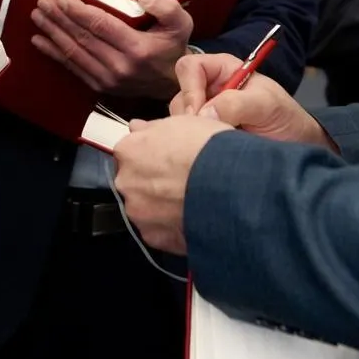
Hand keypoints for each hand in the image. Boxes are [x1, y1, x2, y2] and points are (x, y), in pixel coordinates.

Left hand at [32, 0, 191, 98]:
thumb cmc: (173, 45)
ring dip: (53, 33)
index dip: (79, 11)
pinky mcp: (100, 87)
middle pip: (83, 38)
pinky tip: (41, 41)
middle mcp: (120, 67)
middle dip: (59, 19)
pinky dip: (54, 53)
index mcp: (138, 48)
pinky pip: (73, 67)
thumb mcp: (178, 19)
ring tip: (38, 16)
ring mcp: (108, 80)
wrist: (173, 83)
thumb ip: (157, 0)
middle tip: (43, 2)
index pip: (101, 26)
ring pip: (74, 53)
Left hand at [111, 115, 233, 254]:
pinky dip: (171, 226)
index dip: (150, 155)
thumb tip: (138, 127)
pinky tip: (191, 216)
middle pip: (134, 181)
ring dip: (161, 205)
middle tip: (180, 180)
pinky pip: (159, 230)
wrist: (232, 185)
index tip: (165, 159)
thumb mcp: (182, 122)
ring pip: (145, 208)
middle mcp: (126, 182)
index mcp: (129, 151)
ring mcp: (138, 212)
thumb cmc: (209, 149)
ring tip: (190, 200)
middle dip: (152, 182)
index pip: (130, 153)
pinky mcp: (154, 236)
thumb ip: (152, 128)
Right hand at [171, 53, 334, 149]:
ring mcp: (205, 113)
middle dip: (189, 116)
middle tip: (207, 134)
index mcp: (223, 70)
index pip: (190, 68)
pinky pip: (186, 138)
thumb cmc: (285, 118)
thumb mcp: (266, 105)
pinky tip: (210, 153)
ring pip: (180, 120)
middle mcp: (209, 88)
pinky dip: (193, 146)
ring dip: (193, 133)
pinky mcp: (204, 135)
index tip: (199, 114)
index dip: (189, 88)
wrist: (296, 145)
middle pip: (180, 95)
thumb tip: (203, 114)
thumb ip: (236, 104)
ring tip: (216, 145)